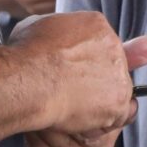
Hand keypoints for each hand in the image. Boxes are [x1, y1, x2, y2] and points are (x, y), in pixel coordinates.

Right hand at [10, 15, 146, 139]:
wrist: (30, 81)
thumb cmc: (27, 56)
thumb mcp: (35, 26)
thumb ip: (54, 28)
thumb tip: (52, 37)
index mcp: (96, 25)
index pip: (101, 42)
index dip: (88, 58)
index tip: (76, 69)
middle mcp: (113, 45)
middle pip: (113, 65)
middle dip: (96, 79)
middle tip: (73, 89)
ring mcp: (119, 74)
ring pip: (117, 91)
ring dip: (99, 101)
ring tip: (73, 105)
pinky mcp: (120, 99)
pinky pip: (118, 115)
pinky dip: (102, 121)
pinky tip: (81, 119)